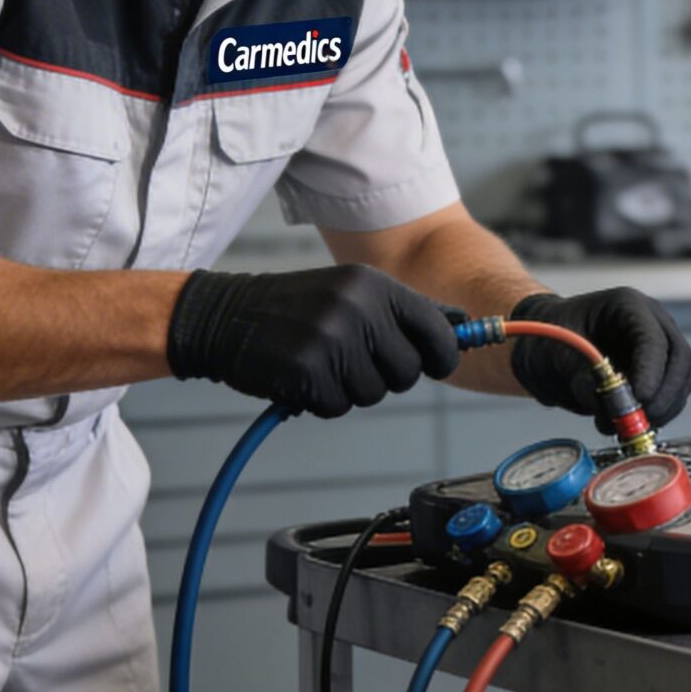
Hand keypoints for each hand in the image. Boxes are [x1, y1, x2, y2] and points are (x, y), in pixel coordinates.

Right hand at [166, 266, 461, 417]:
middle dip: (386, 376)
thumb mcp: (352, 292)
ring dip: (350, 389)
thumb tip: (464, 327)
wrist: (226, 315)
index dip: (443, 355)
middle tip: (352, 360)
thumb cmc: (297, 308)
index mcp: (374, 284)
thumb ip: (406, 311)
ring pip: (374, 393)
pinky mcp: (307, 371)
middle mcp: (357, 307)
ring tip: (322, 363)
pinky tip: (303, 377)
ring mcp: (331, 339)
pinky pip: (339, 407)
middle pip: (408, 371)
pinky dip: (323, 402)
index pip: (437, 330)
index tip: (437, 364)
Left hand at [507, 288, 690, 428]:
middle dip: (665, 395)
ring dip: (663, 409)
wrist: (546, 348)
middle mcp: (652, 323)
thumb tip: (608, 410)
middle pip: (680, 359)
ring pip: (682, 380)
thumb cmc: (551, 339)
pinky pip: (671, 396)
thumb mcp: (556, 356)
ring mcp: (659, 348)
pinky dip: (657, 415)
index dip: (651, 371)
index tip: (640, 398)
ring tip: (627, 427)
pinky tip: (631, 426)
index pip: (653, 339)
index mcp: (628, 306)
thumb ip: (582, 381)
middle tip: (641, 420)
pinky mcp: (658, 373)